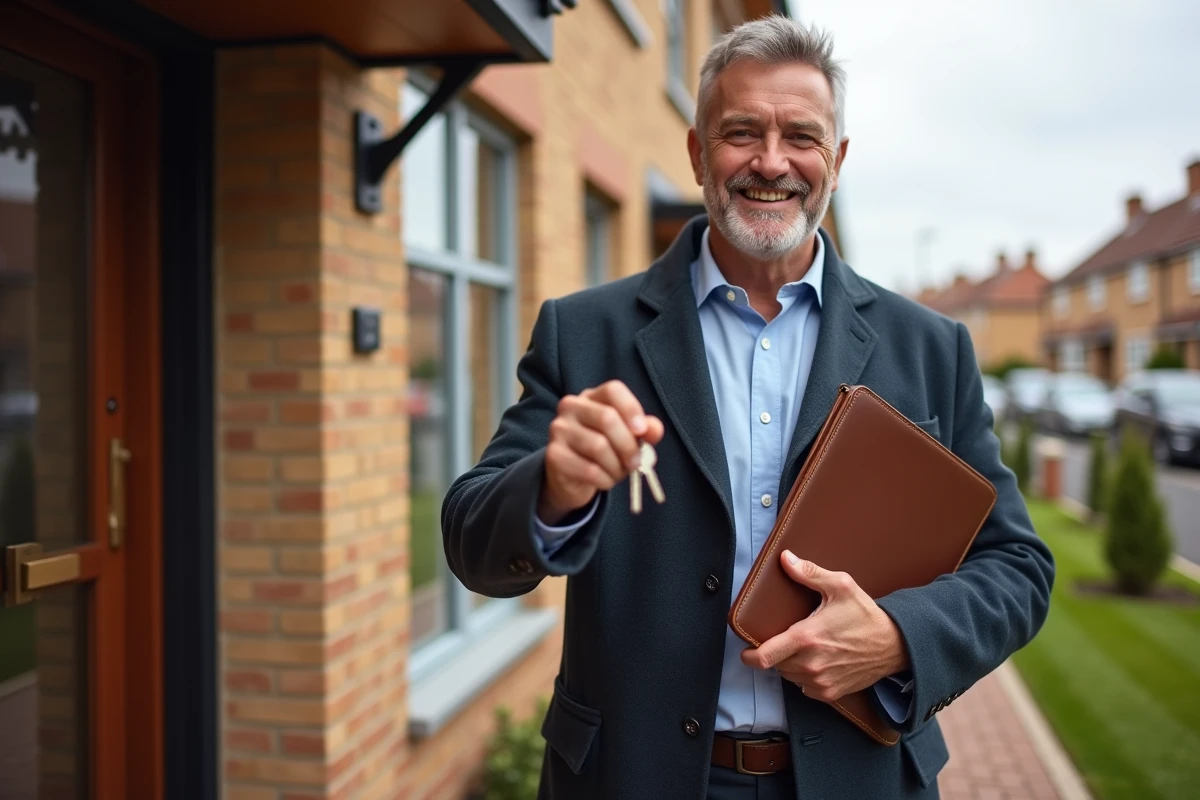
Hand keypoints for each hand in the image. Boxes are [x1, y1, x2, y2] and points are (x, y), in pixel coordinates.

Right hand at [539, 380, 664, 523]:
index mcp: (592, 396)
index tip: (642, 431)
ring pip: (598, 446)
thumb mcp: (627, 438)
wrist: (571, 477)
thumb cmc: (604, 451)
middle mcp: (571, 406)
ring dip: (616, 467)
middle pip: (607, 418)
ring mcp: (559, 429)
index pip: (613, 390)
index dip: (631, 409)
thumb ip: (644, 431)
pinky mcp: (554, 455)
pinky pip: (588, 469)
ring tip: (618, 473)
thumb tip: (655, 429)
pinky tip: (605, 480)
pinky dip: (604, 479)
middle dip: (628, 445)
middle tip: (636, 463)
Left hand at [740, 550, 909, 702]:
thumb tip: (786, 560)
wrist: (895, 646)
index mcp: (807, 638)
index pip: (764, 657)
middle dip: (776, 652)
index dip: (749, 656)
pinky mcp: (830, 693)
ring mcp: (820, 681)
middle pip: (775, 665)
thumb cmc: (867, 616)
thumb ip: (810, 573)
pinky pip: (804, 688)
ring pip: (789, 676)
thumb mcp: (841, 586)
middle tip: (789, 639)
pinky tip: (817, 662)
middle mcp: (810, 664)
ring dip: (790, 664)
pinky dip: (805, 677)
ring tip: (806, 648)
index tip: (745, 651)